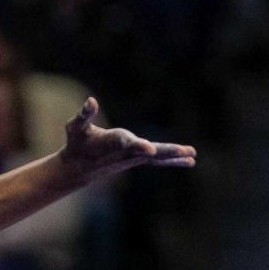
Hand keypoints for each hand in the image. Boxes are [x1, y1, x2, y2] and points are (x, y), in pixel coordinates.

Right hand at [58, 96, 194, 182]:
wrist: (79, 169)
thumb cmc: (76, 143)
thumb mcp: (75, 127)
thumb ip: (84, 115)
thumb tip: (91, 100)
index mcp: (110, 143)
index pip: (126, 144)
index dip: (137, 145)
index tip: (149, 149)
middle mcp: (124, 153)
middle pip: (149, 152)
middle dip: (166, 151)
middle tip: (184, 151)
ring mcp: (132, 159)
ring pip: (156, 158)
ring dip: (174, 156)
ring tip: (193, 155)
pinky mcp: (137, 160)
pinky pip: (157, 161)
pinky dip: (173, 160)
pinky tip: (190, 160)